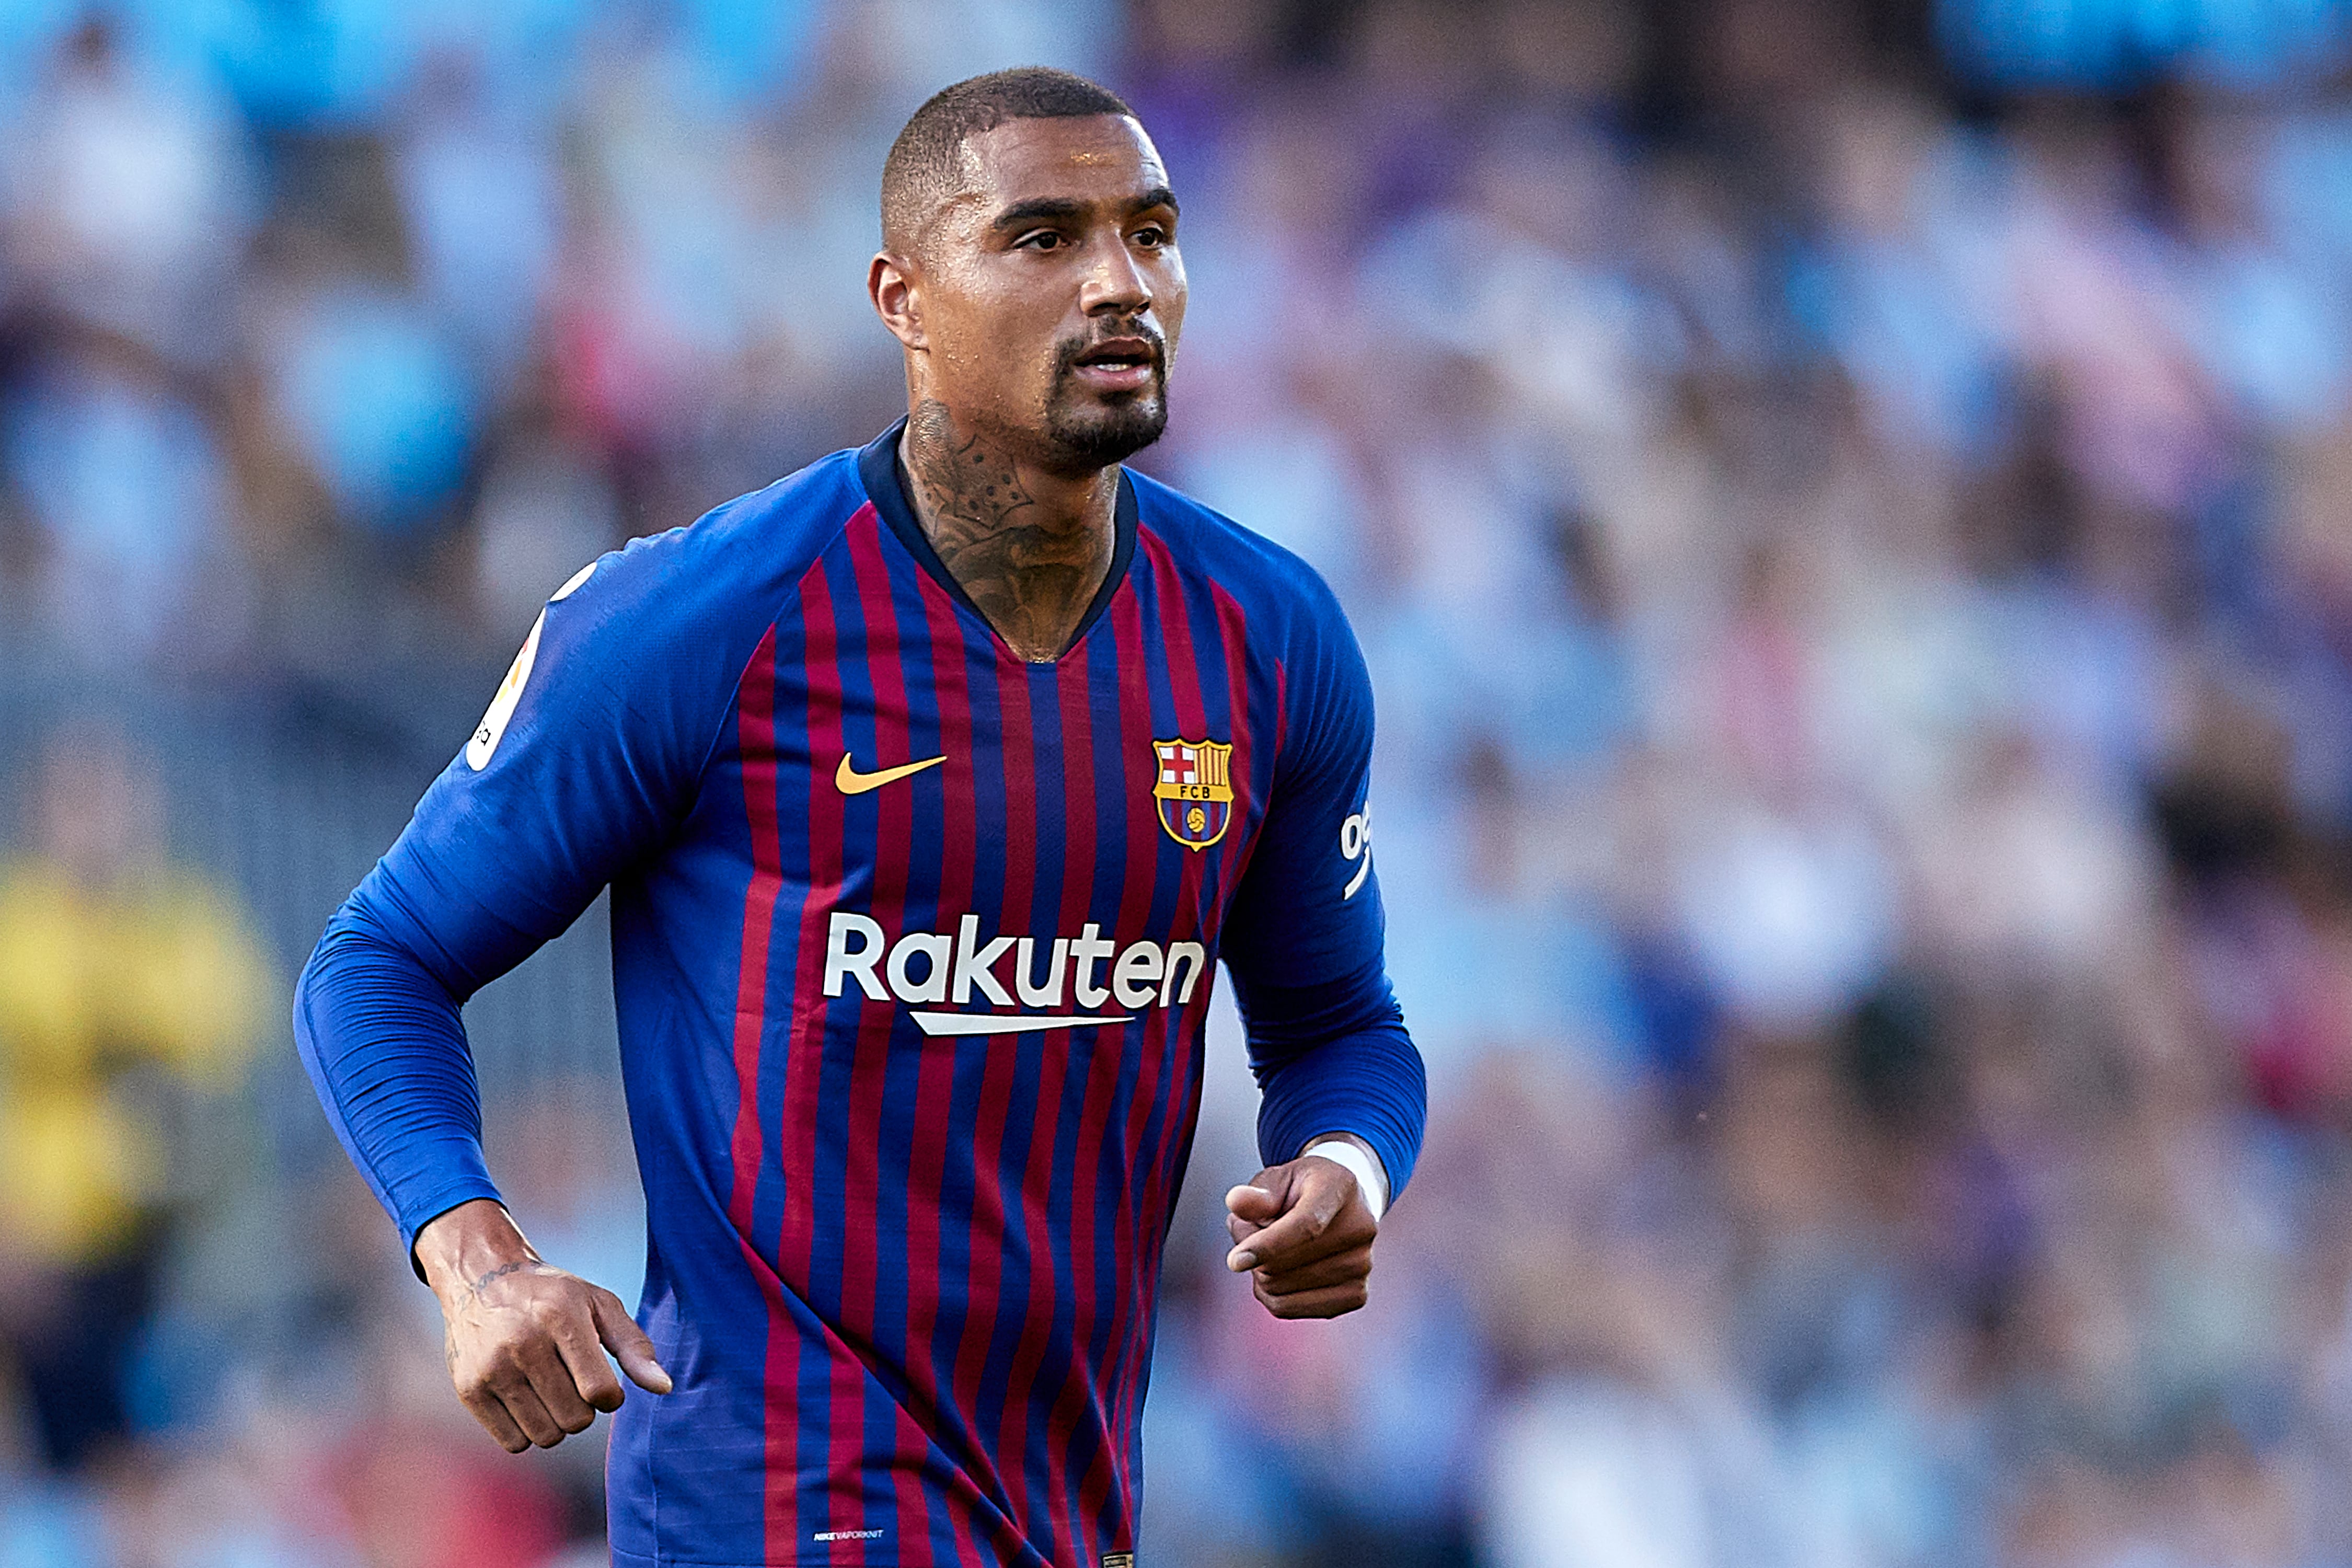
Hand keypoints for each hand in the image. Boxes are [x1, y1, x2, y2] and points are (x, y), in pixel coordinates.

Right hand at [415, 1199, 670, 1452]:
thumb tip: (664, 1387)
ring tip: (550, 1390)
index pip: (599, 1391)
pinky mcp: (468, 1390)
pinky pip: (514, 1443)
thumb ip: (634, 1346)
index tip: (603, 1384)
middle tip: (572, 1382)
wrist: (482, 1280)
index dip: (611, 1397)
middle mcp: (521, 1343)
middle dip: (584, 1410)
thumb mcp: (600, 1304)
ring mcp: (490, 1369)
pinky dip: (528, 1431)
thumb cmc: (553, 1296)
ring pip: (546, 1437)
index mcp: (560, 1316)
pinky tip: (526, 1399)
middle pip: (575, 1420)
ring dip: (557, 1423)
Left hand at [1223, 1144, 1378, 1319]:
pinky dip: (1269, 1293)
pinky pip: (1289, 1308)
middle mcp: (1360, 1228)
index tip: (1234, 1262)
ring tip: (1267, 1246)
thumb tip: (1236, 1202)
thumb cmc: (1301, 1190)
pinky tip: (1277, 1271)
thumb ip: (1256, 1193)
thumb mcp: (1277, 1179)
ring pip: (1281, 1289)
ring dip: (1258, 1271)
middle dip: (1252, 1250)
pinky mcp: (1355, 1295)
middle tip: (1250, 1228)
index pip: (1306, 1226)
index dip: (1268, 1246)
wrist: (1342, 1205)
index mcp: (1339, 1188)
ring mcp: (1362, 1265)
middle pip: (1285, 1263)